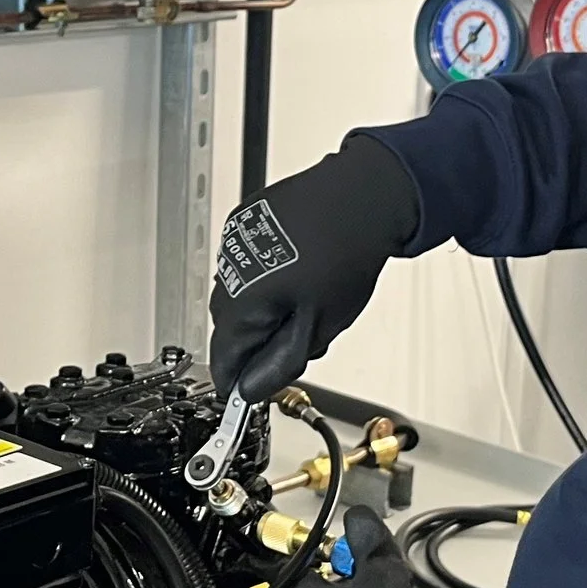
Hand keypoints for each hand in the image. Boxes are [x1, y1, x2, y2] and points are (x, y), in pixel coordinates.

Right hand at [211, 136, 418, 403]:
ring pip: (240, 294)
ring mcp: (235, 240)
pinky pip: (248, 263)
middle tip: (300, 341)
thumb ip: (279, 363)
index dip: (238, 382)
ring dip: (265, 307)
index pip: (222, 359)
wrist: (364, 193)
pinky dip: (268, 275)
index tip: (249, 393)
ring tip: (309, 298)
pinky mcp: (247, 220)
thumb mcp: (319, 324)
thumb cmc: (347, 251)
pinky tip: (301, 271)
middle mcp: (228, 269)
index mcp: (241, 300)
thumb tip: (253, 388)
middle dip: (260, 341)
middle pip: (230, 326)